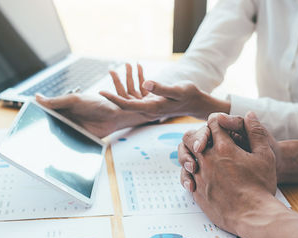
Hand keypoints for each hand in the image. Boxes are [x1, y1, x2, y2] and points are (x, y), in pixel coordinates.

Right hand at [36, 92, 148, 137]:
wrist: (116, 116)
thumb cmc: (98, 104)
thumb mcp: (76, 100)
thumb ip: (58, 101)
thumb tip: (38, 98)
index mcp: (63, 107)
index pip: (46, 111)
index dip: (36, 115)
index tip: (25, 120)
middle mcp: (66, 117)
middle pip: (49, 124)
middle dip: (41, 129)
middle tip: (31, 136)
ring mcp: (72, 128)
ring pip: (57, 134)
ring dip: (50, 139)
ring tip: (40, 145)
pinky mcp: (79, 137)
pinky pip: (68, 142)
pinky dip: (62, 145)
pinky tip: (55, 150)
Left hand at [99, 64, 229, 120]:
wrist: (196, 101)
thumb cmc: (188, 94)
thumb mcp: (176, 90)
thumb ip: (161, 87)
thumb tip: (146, 83)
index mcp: (151, 108)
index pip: (127, 105)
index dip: (113, 99)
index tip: (101, 92)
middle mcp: (148, 109)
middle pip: (125, 102)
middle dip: (114, 90)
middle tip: (105, 77)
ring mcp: (149, 106)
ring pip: (131, 96)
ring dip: (124, 82)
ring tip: (117, 68)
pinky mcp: (152, 100)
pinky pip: (139, 91)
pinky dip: (136, 80)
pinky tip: (137, 67)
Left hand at [179, 112, 276, 234]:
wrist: (253, 216)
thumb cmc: (261, 186)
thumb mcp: (265, 155)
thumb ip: (255, 132)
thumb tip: (249, 114)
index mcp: (223, 148)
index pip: (212, 123)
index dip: (216, 121)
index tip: (219, 126)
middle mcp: (207, 160)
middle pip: (190, 138)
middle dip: (196, 136)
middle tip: (205, 141)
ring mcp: (200, 176)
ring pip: (185, 157)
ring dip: (191, 155)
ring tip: (200, 158)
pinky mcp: (196, 191)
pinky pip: (186, 177)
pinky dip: (190, 173)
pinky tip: (198, 175)